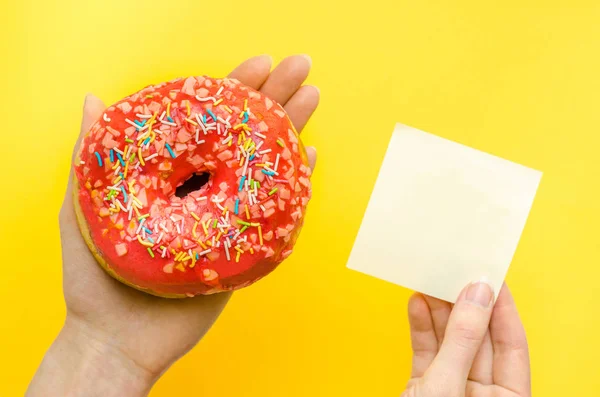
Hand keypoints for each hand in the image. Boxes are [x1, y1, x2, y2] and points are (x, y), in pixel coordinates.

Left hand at [27, 54, 318, 396]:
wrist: (116, 339)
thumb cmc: (93, 277)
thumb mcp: (82, 207)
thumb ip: (92, 154)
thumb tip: (91, 100)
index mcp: (170, 176)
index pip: (208, 122)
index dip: (234, 89)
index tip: (258, 64)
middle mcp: (202, 191)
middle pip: (244, 136)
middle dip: (273, 99)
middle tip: (300, 68)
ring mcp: (226, 217)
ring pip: (264, 165)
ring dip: (290, 131)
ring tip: (312, 99)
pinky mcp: (245, 247)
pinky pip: (275, 210)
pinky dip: (295, 184)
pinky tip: (309, 157)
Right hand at [403, 283, 530, 396]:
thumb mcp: (446, 384)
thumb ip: (462, 340)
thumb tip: (478, 295)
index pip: (512, 346)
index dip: (502, 308)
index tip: (490, 276)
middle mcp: (482, 395)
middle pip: (478, 340)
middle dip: (465, 306)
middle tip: (455, 273)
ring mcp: (452, 390)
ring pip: (450, 343)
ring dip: (439, 312)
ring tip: (431, 283)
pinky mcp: (425, 389)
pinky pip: (427, 353)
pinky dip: (422, 329)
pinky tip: (418, 305)